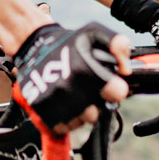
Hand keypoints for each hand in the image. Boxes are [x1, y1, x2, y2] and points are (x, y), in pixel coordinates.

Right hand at [12, 21, 128, 133]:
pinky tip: (63, 104)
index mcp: (86, 71)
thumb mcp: (94, 32)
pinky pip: (61, 127)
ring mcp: (54, 101)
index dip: (116, 89)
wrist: (32, 45)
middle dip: (94, 104)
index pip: (116, 93)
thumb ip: (118, 44)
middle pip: (95, 114)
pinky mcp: (41, 110)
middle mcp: (70, 89)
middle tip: (86, 90)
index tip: (108, 85)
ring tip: (73, 95)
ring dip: (79, 113)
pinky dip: (64, 119)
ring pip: (79, 122)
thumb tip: (126, 69)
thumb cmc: (67, 41)